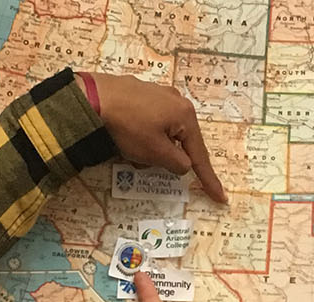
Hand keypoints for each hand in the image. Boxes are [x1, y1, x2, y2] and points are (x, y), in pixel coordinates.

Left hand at [83, 72, 227, 202]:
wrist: (92, 97)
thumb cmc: (128, 126)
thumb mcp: (155, 152)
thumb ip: (176, 163)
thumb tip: (184, 165)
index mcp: (185, 115)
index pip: (199, 155)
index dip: (208, 178)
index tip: (220, 197)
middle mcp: (176, 101)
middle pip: (179, 141)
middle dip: (164, 157)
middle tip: (143, 160)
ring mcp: (158, 94)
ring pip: (162, 133)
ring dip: (149, 147)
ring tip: (127, 148)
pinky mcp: (139, 93)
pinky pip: (148, 122)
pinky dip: (140, 135)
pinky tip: (123, 136)